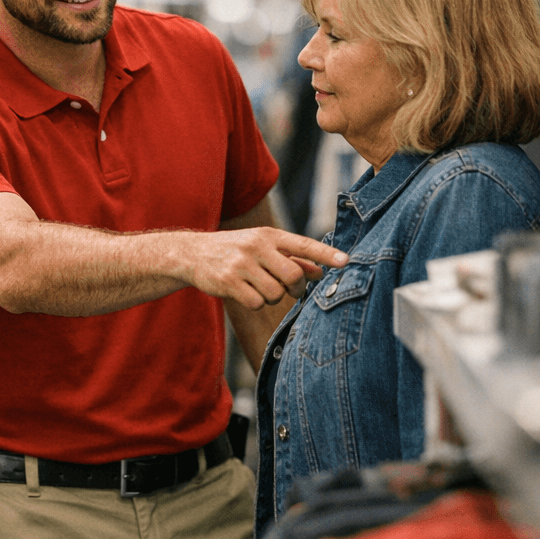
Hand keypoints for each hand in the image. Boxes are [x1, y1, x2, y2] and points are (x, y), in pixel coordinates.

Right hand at [182, 228, 345, 309]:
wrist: (193, 254)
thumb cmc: (235, 251)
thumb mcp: (262, 248)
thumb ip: (292, 259)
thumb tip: (321, 272)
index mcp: (268, 235)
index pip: (304, 244)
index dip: (326, 254)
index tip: (346, 261)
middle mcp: (256, 247)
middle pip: (293, 276)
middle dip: (296, 288)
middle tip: (290, 290)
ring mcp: (241, 264)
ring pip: (275, 293)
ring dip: (272, 297)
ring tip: (259, 288)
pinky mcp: (228, 281)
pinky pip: (256, 302)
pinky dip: (255, 303)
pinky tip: (245, 293)